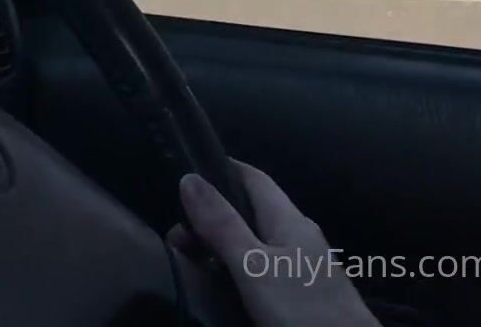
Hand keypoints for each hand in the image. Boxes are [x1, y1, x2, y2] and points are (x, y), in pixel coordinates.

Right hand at [170, 162, 378, 326]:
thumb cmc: (304, 310)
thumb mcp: (255, 267)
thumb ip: (223, 225)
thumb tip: (189, 179)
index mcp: (290, 220)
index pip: (253, 177)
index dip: (220, 169)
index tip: (183, 175)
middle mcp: (299, 237)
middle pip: (250, 211)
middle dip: (212, 216)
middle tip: (177, 236)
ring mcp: (303, 266)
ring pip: (255, 242)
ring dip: (222, 244)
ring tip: (190, 260)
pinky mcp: (301, 293)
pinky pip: (262, 267)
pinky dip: (236, 268)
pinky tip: (222, 284)